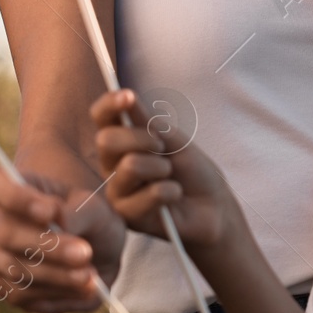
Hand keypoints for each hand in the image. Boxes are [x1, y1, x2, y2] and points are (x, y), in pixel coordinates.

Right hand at [0, 165, 127, 312]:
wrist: (98, 250)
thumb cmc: (90, 219)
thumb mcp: (93, 209)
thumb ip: (76, 212)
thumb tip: (56, 220)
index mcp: (9, 187)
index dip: (14, 197)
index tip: (49, 210)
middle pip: (5, 233)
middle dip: (48, 246)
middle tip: (84, 252)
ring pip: (15, 269)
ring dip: (57, 275)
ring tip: (90, 275)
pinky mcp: (5, 288)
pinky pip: (23, 295)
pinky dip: (57, 293)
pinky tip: (85, 289)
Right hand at [91, 89, 244, 255]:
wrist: (211, 205)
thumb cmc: (190, 169)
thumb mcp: (171, 139)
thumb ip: (146, 122)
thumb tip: (126, 97)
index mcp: (120, 142)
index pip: (101, 117)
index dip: (109, 103)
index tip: (128, 96)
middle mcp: (111, 166)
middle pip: (106, 140)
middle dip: (141, 138)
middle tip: (162, 147)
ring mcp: (117, 192)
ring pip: (130, 166)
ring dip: (161, 167)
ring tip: (171, 176)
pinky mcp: (128, 217)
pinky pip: (150, 194)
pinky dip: (171, 190)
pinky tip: (174, 196)